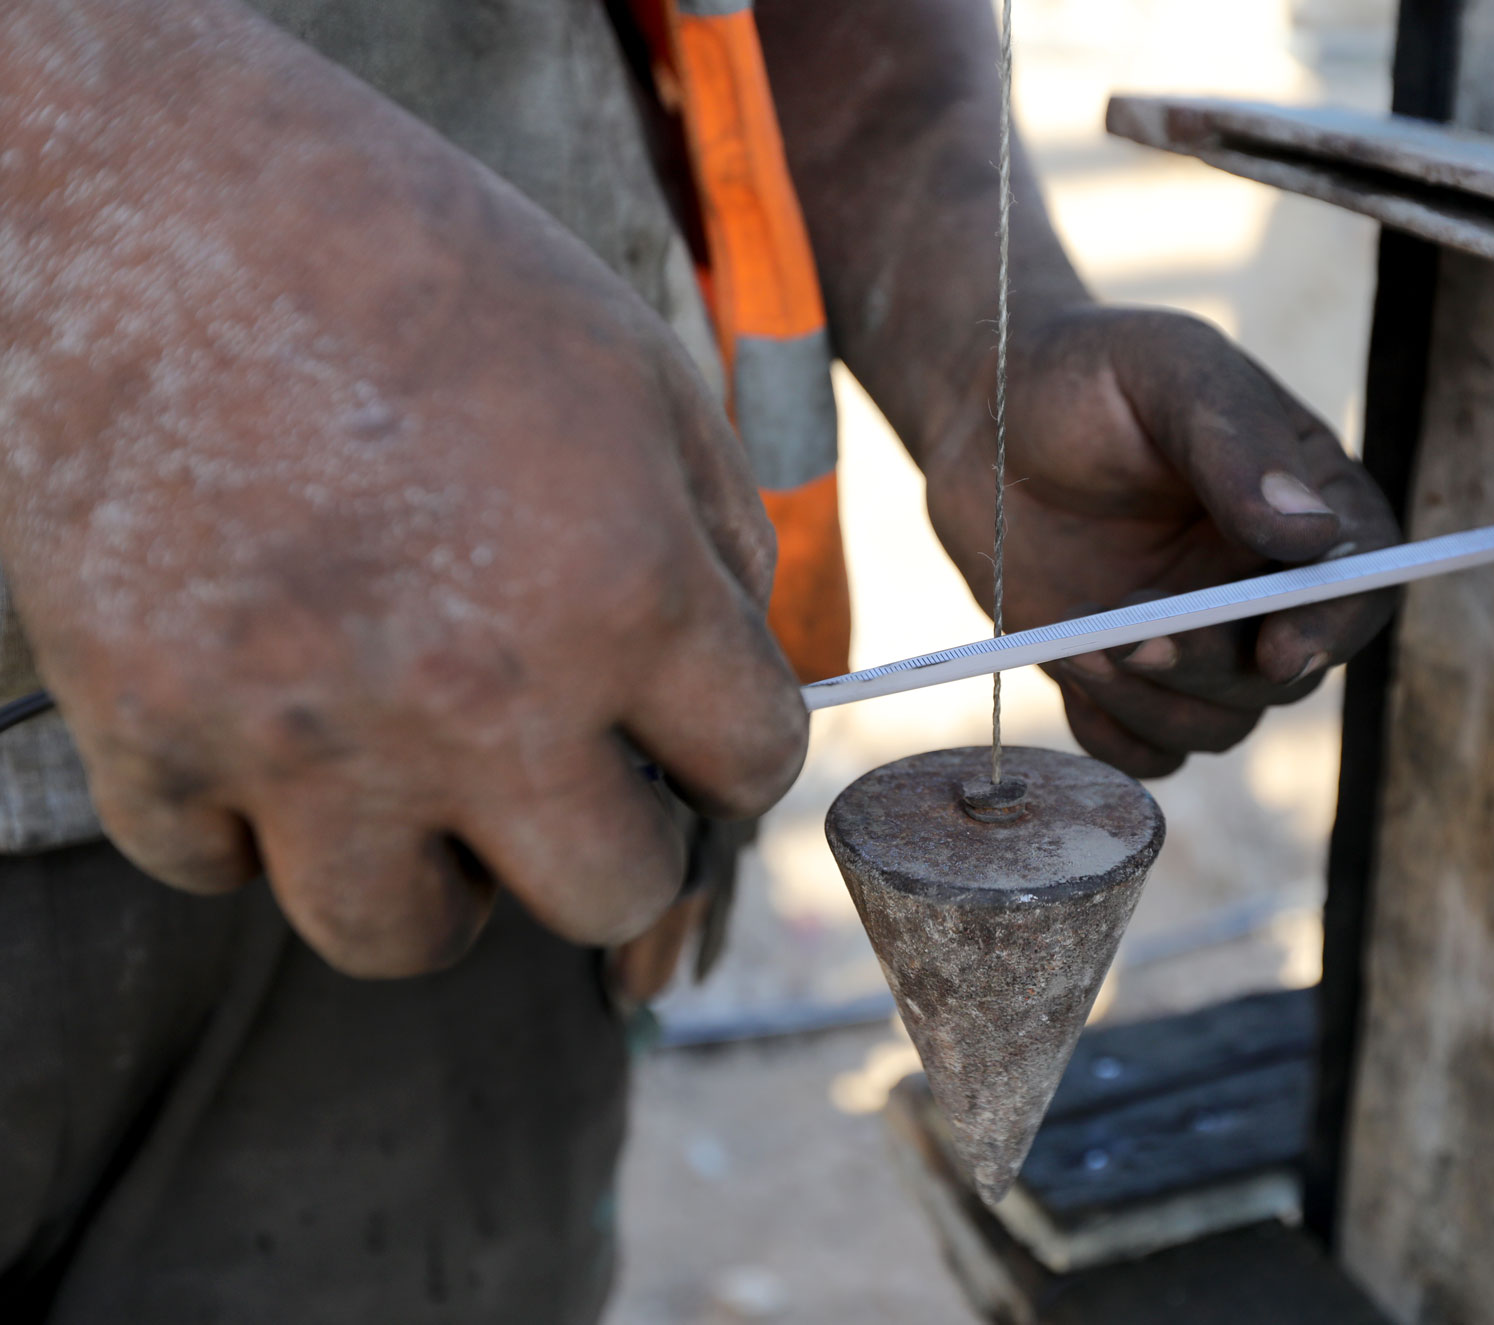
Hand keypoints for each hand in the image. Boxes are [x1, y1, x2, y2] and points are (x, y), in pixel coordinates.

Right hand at [0, 2, 805, 976]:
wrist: (163, 195)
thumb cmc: (421, 265)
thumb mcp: (636, 372)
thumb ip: (713, 546)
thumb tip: (735, 679)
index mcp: (624, 596)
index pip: (752, 769)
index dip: (736, 748)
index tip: (697, 728)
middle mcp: (478, 696)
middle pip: (609, 899)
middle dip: (616, 848)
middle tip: (577, 780)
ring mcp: (304, 733)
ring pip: (402, 936)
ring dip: (437, 881)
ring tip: (428, 787)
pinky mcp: (148, 730)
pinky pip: (216, 868)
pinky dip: (251, 823)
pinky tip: (275, 728)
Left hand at [925, 306, 1398, 775]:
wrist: (978, 415)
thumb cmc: (1086, 374)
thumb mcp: (1169, 372)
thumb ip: (1237, 441)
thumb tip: (1313, 532)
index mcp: (1306, 501)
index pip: (1365, 582)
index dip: (1334, 625)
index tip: (1278, 646)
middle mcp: (1265, 582)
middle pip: (1289, 671)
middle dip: (1215, 666)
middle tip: (1133, 632)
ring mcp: (1199, 638)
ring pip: (1220, 723)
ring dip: (1154, 703)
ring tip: (1075, 639)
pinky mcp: (1128, 679)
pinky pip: (1148, 750)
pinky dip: (1114, 732)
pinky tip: (1068, 668)